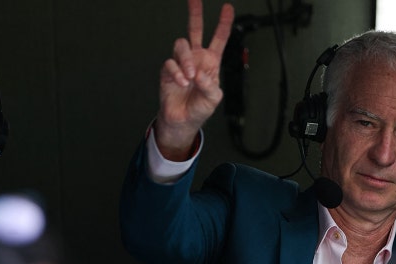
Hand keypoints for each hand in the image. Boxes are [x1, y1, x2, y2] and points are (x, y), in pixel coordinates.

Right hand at [155, 0, 233, 160]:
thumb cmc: (199, 108)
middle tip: (194, 0)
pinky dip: (177, 73)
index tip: (227, 9)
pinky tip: (182, 83)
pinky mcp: (168, 72)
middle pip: (195, 30)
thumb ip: (210, 85)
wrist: (182, 120)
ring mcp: (181, 63)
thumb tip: (199, 74)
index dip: (223, 24)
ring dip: (186, 60)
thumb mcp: (214, 98)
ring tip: (190, 77)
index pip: (218, 39)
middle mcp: (196, 58)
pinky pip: (170, 64)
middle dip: (195, 13)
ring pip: (181, 46)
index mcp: (211, 62)